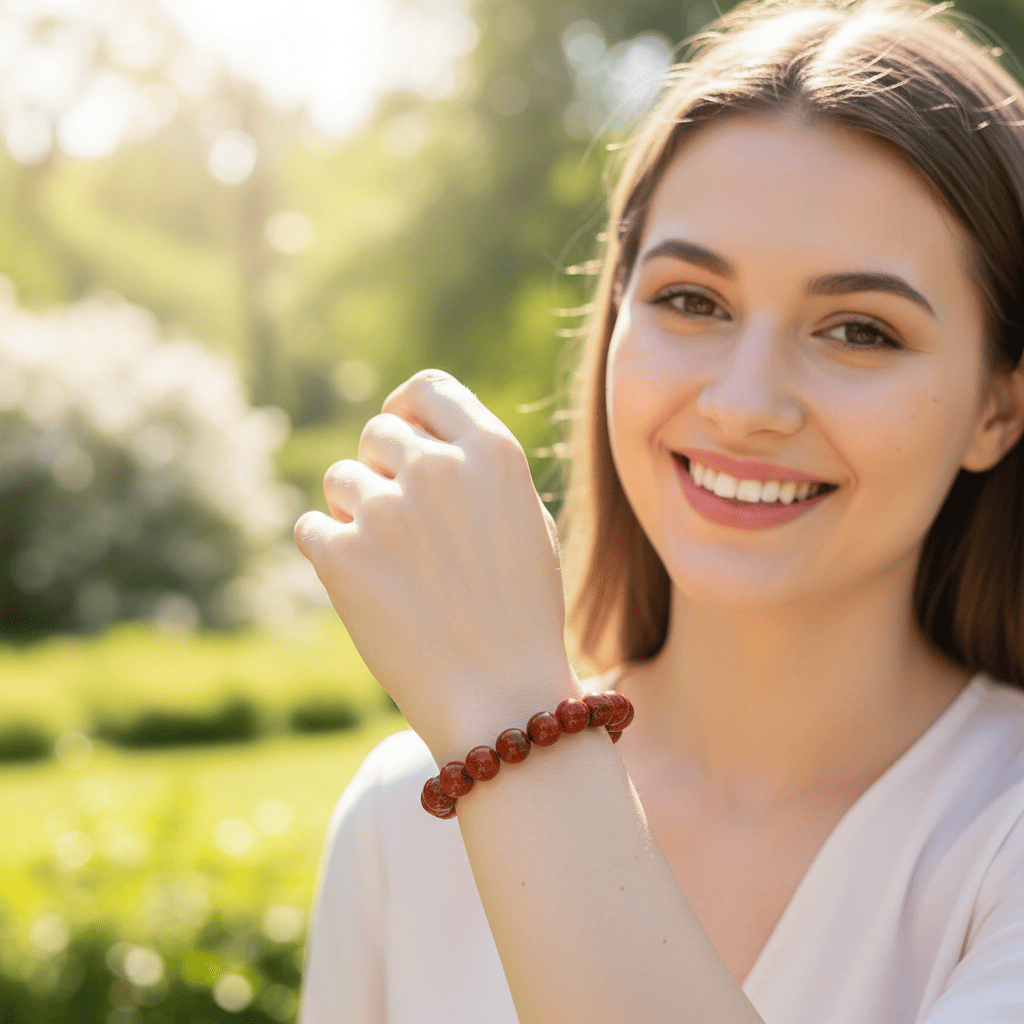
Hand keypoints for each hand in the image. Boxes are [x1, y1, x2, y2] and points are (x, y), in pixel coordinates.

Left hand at [293, 370, 575, 758]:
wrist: (501, 698)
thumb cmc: (521, 612)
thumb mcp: (524, 520)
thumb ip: (475, 467)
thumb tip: (416, 434)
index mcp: (492, 453)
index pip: (427, 391)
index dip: (409, 411)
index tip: (401, 438)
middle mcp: (438, 469)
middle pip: (379, 432)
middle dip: (383, 468)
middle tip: (401, 521)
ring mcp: (386, 512)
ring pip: (340, 479)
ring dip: (355, 510)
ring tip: (390, 563)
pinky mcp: (342, 557)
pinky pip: (312, 528)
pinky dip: (330, 552)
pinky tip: (364, 586)